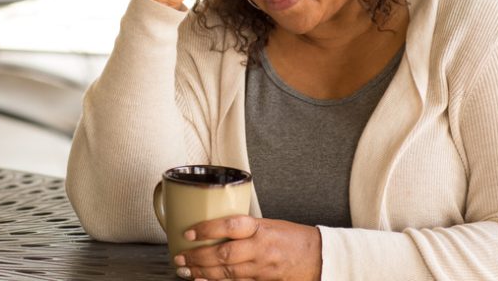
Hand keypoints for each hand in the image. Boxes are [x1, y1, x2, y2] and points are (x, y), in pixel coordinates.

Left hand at [174, 215, 321, 280]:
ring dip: (202, 272)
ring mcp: (261, 268)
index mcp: (260, 228)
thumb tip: (214, 225)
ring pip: (226, 273)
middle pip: (224, 254)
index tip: (189, 232)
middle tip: (179, 256)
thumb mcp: (268, 223)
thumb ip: (243, 226)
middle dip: (198, 257)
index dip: (207, 229)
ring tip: (184, 269)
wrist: (318, 257)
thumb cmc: (292, 237)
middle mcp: (260, 248)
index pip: (230, 225)